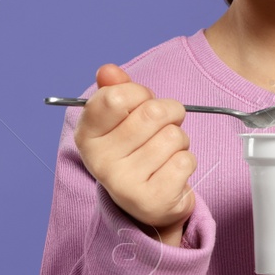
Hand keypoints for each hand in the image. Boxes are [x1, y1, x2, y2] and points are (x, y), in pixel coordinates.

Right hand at [73, 63, 195, 245]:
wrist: (149, 205)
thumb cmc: (138, 151)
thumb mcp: (122, 119)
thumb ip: (116, 90)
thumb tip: (107, 70)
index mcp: (87, 135)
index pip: (116, 96)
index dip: (139, 93)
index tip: (142, 103)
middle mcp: (99, 161)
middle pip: (152, 113)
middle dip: (169, 113)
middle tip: (163, 128)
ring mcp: (124, 184)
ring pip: (173, 136)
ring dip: (179, 140)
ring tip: (166, 154)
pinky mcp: (151, 201)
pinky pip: (185, 160)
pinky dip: (187, 162)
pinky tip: (172, 173)